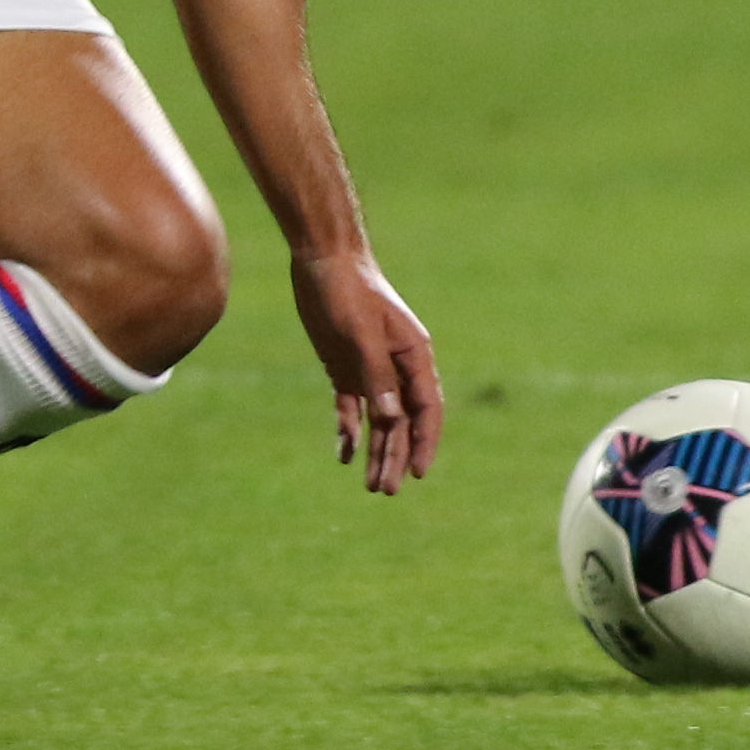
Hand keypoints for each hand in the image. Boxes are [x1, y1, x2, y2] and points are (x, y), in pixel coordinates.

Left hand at [290, 246, 441, 493]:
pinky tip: (344, 454)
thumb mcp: (360, 332)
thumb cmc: (348, 289)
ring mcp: (371, 368)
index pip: (426, 409)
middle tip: (384, 490)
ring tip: (369, 485)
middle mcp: (397, 367)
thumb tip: (390, 419)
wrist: (323, 258)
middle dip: (395, 456)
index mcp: (413, 356)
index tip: (417, 473)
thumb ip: (375, 374)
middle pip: (401, 421)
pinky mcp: (345, 366)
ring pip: (379, 419)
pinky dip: (349, 430)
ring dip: (375, 450)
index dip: (424, 442)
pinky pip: (351, 406)